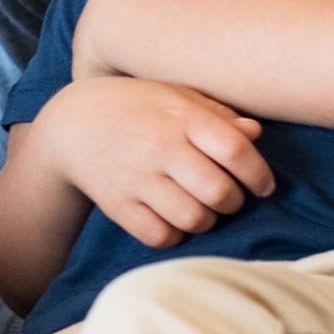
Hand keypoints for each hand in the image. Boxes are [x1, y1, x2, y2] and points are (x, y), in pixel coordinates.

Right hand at [37, 76, 273, 247]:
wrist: (70, 124)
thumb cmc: (134, 106)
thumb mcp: (173, 96)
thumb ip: (216, 114)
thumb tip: (255, 133)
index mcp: (179, 116)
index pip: (235, 150)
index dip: (258, 173)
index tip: (263, 184)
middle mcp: (159, 147)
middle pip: (219, 192)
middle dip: (233, 201)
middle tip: (227, 196)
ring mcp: (136, 178)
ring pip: (194, 219)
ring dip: (206, 219)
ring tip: (200, 207)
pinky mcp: (118, 205)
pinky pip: (161, 236)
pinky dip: (174, 233)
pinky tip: (172, 218)